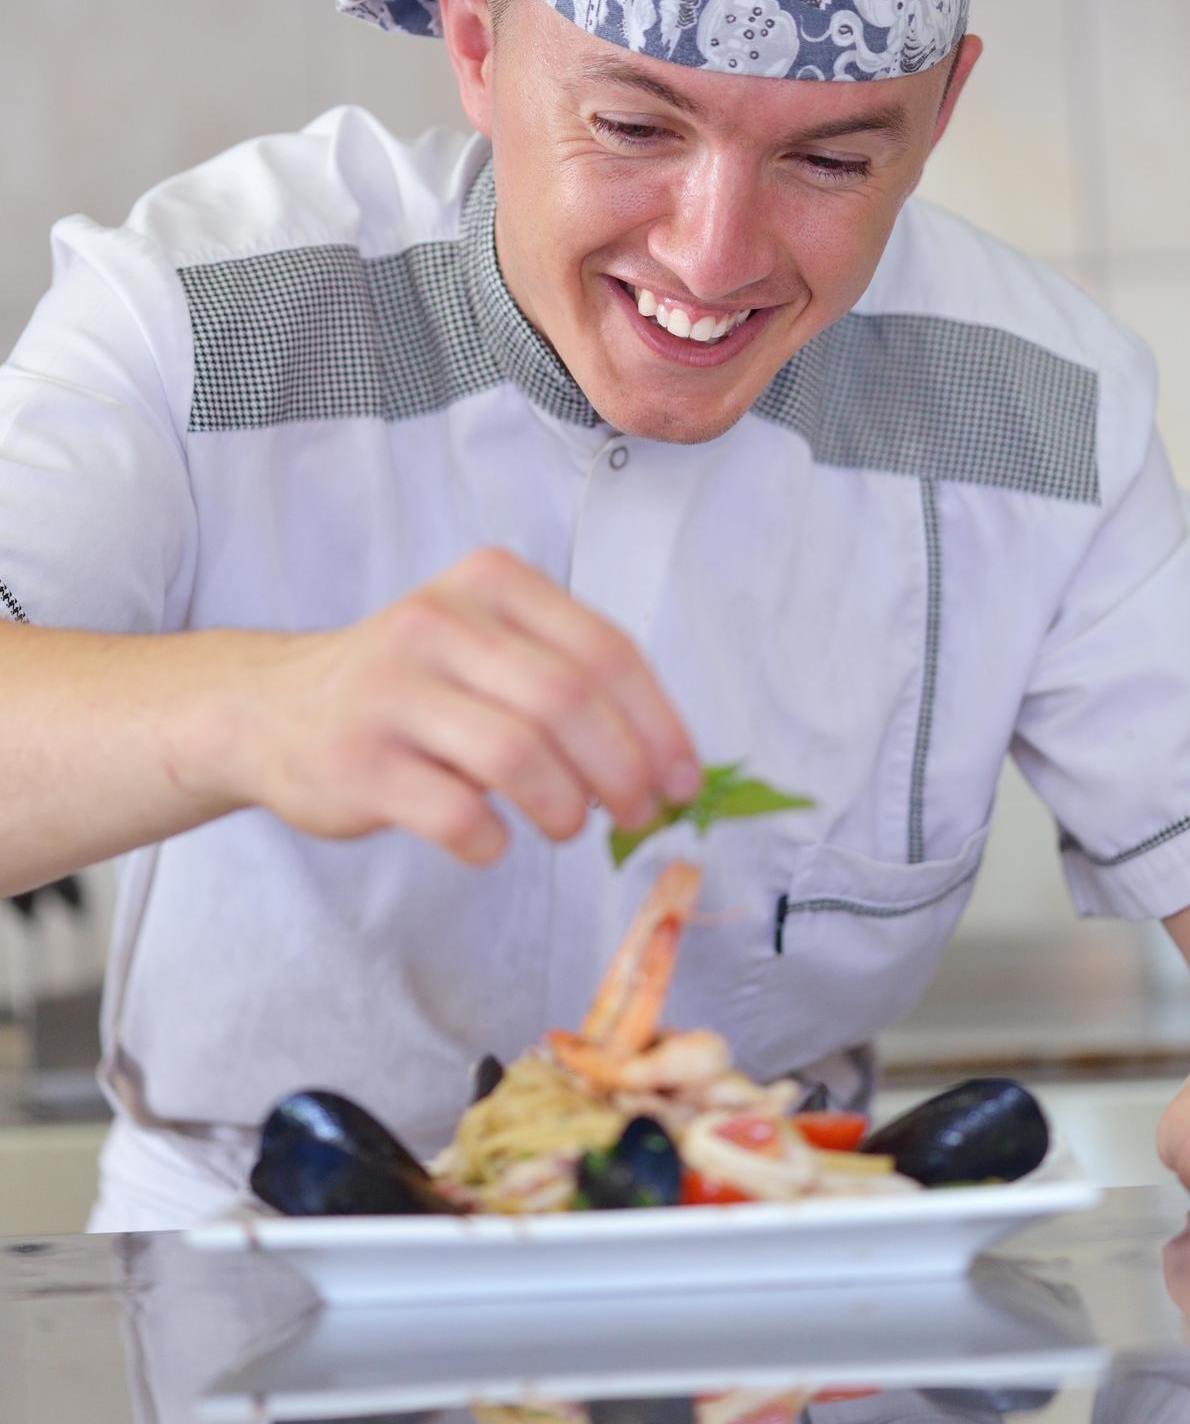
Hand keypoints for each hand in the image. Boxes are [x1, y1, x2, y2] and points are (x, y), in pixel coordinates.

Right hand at [226, 547, 700, 864]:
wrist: (272, 711)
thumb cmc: (410, 687)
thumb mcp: (486, 647)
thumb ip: (570, 679)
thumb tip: (670, 765)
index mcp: (489, 583)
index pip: (605, 651)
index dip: (659, 725)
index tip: (683, 781)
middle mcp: (438, 623)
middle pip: (569, 702)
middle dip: (625, 772)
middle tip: (640, 815)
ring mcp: (391, 690)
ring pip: (519, 756)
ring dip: (567, 807)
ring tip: (568, 825)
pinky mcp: (357, 761)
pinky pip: (455, 813)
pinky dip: (491, 840)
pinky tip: (492, 839)